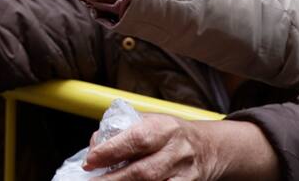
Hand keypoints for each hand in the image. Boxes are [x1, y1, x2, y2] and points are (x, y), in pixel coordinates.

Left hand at [85, 116, 277, 180]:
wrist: (208, 148)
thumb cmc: (170, 133)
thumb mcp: (150, 121)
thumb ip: (123, 130)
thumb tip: (95, 145)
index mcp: (163, 127)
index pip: (135, 139)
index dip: (111, 151)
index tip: (90, 160)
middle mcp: (175, 150)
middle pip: (143, 170)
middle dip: (114, 178)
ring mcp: (183, 173)